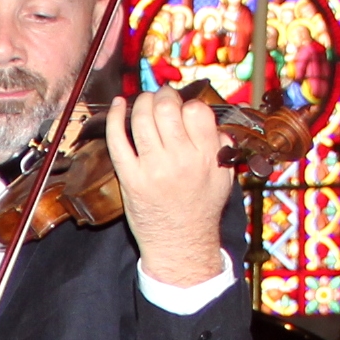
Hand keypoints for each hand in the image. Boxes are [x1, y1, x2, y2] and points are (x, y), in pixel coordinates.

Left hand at [107, 90, 233, 287]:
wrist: (179, 243)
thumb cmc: (201, 209)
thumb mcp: (224, 178)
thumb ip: (221, 147)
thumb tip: (213, 121)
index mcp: (206, 157)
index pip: (196, 111)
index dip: (188, 104)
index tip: (183, 108)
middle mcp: (180, 160)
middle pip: (167, 109)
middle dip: (163, 96)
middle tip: (162, 97)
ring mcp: (152, 168)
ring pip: (142, 119)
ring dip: (141, 102)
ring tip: (144, 101)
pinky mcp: (129, 178)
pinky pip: (117, 140)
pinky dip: (115, 118)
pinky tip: (118, 105)